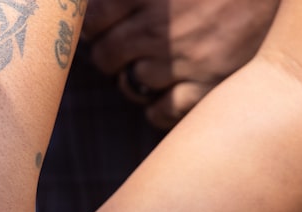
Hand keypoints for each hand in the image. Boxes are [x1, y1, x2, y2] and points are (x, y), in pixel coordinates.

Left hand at [83, 0, 279, 128]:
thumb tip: (102, 6)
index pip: (95, 19)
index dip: (93, 25)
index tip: (100, 26)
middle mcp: (162, 29)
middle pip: (107, 57)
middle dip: (109, 55)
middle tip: (120, 50)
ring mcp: (185, 61)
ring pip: (131, 86)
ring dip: (133, 79)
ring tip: (148, 68)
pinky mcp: (208, 86)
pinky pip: (161, 112)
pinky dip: (157, 108)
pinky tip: (167, 94)